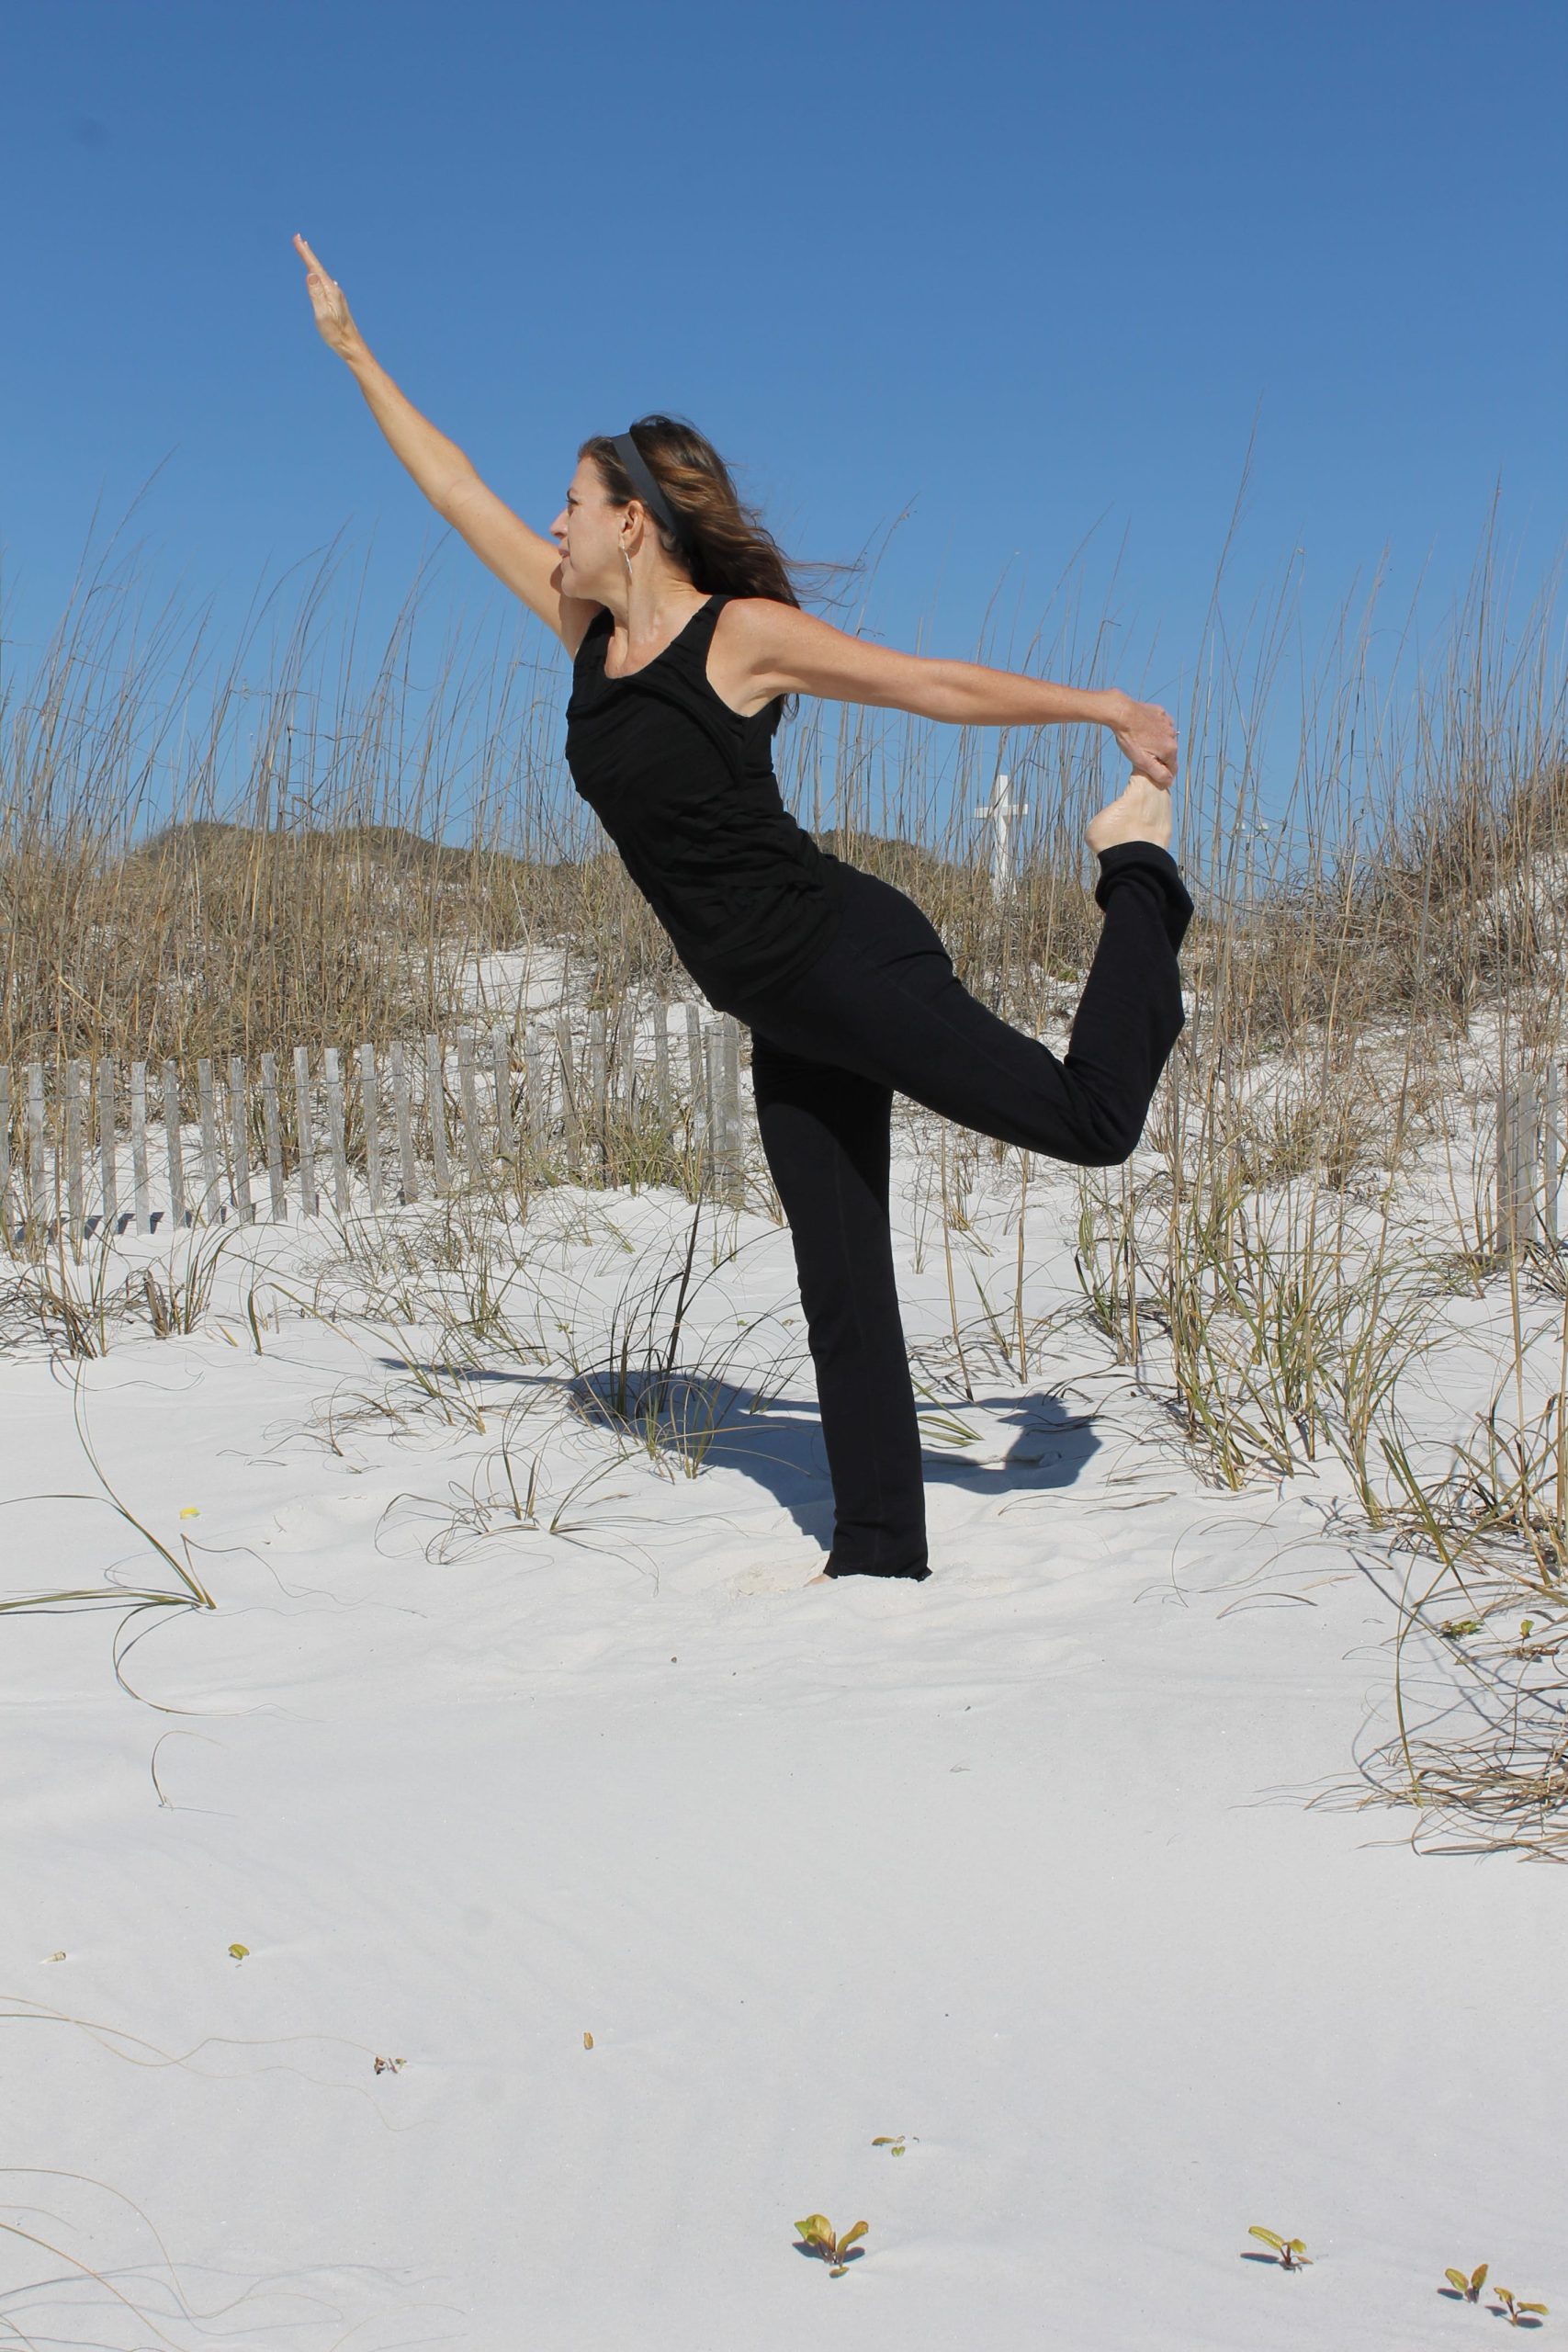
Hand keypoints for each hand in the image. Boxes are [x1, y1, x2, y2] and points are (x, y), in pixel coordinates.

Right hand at [293, 232, 363, 358]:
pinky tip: (319, 277)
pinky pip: (324, 283)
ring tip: (307, 253)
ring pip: (321, 275)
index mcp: (330, 290)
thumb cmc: (336, 333)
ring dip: (313, 263)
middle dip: (308, 253)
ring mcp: (336, 296)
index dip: (305, 252)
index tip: (297, 238)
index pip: (314, 267)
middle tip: (299, 239)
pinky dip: (318, 275)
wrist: (351, 346)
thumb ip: (316, 294)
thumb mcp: (322, 314)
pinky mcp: (336, 303)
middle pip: (318, 268)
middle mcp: (334, 290)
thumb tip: (311, 274)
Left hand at [1109, 694, 1177, 788]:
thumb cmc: (1130, 738)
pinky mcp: (1161, 713)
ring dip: (1157, 742)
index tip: (1150, 770)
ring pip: (1165, 739)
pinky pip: (1161, 725)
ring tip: (1140, 740)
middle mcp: (1173, 736)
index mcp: (1170, 750)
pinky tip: (1142, 728)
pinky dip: (1154, 729)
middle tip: (1142, 754)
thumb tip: (1169, 782)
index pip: (1172, 768)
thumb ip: (1158, 774)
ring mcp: (1168, 723)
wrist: (1122, 712)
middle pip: (1169, 753)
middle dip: (1159, 757)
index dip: (1162, 772)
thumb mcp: (1142, 762)